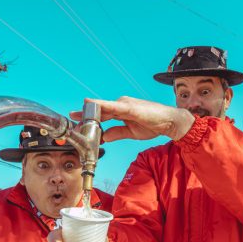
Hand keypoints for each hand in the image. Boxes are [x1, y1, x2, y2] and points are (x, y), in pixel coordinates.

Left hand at [70, 96, 194, 141]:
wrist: (170, 122)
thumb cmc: (154, 125)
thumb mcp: (131, 132)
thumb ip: (116, 133)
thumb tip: (104, 137)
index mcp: (121, 110)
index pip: (102, 112)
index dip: (89, 116)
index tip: (76, 119)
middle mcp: (121, 104)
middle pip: (100, 109)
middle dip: (86, 114)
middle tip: (72, 117)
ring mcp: (125, 104)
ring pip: (104, 107)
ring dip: (91, 112)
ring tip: (78, 114)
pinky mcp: (130, 107)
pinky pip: (113, 107)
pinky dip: (102, 107)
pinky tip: (93, 105)